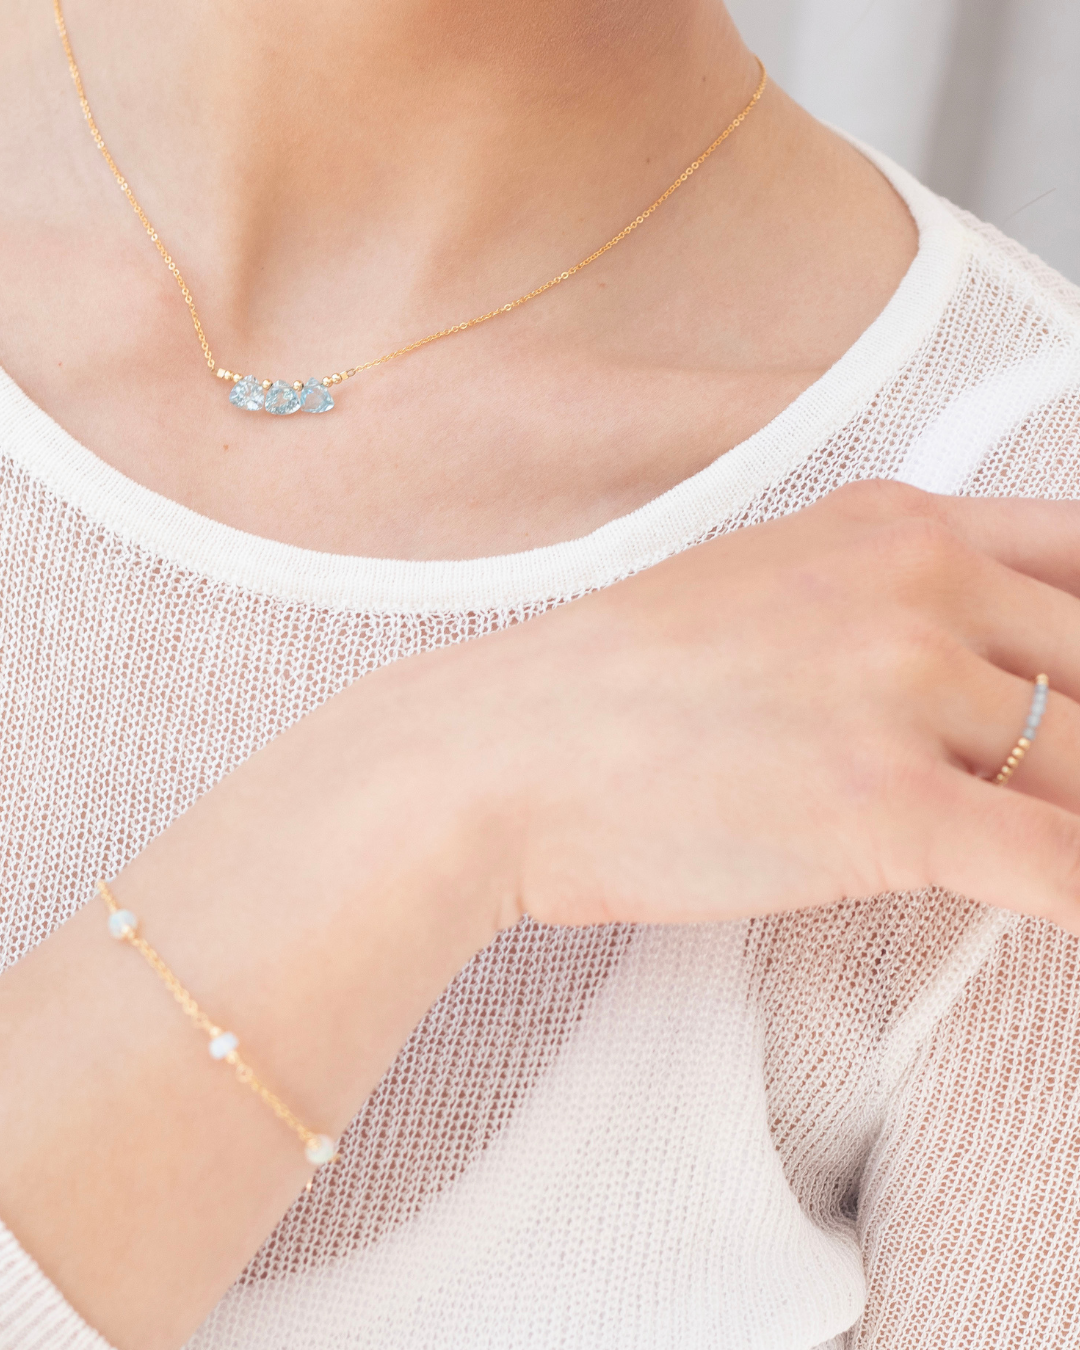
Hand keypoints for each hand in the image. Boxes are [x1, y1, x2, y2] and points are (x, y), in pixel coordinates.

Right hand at [464, 480, 1079, 931]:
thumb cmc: (612, 687)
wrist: (500, 756)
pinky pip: (1062, 868)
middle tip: (1059, 790)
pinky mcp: (889, 807)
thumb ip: (886, 605)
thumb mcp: (766, 589)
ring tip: (1052, 857)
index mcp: (895, 525)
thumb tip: (981, 681)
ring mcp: (904, 688)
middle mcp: (918, 585)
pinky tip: (1069, 918)